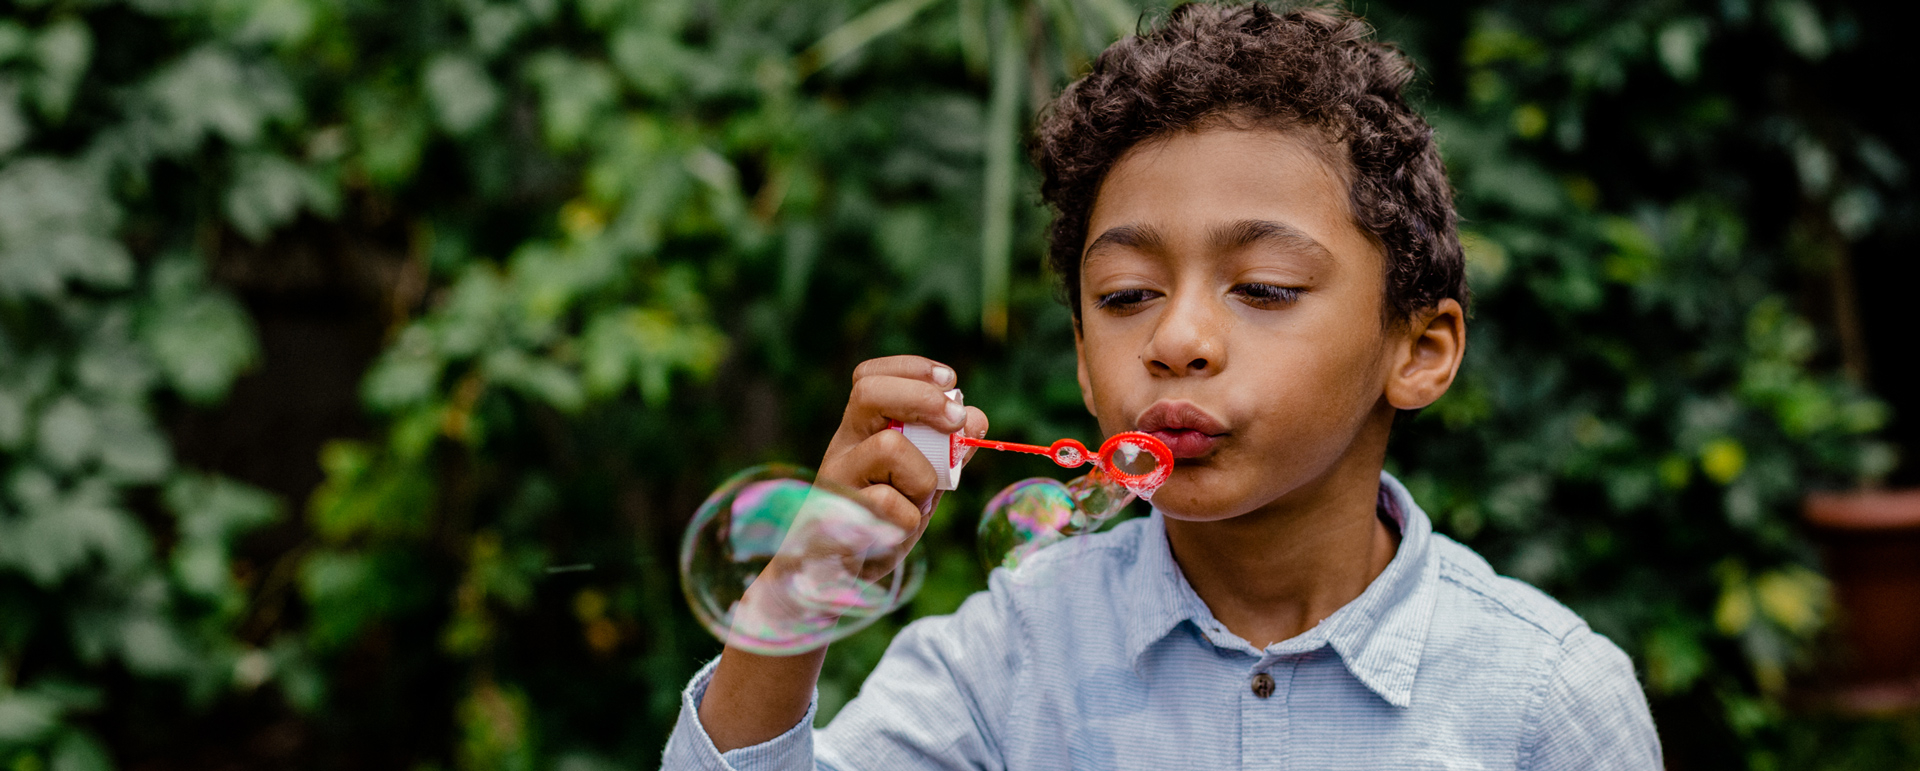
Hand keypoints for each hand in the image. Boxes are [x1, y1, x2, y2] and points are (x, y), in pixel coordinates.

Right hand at [819, 355, 988, 548]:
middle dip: (922, 398)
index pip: (871, 377)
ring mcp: (836, 478)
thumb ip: (946, 452)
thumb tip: (977, 418)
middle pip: (870, 393)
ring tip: (917, 502)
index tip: (951, 381)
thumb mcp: (921, 483)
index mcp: (860, 432)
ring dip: (923, 477)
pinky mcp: (835, 515)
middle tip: (955, 420)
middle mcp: (842, 446)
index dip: (913, 369)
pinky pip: (892, 504)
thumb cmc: (883, 523)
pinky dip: (909, 519)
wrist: (837, 577)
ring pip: (890, 446)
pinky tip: (896, 531)